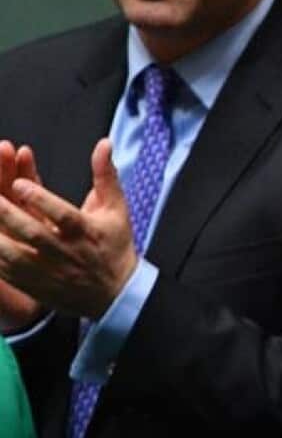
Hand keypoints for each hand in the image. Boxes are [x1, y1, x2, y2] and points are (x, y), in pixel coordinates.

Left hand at [0, 139, 137, 319]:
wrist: (115, 294)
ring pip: (14, 256)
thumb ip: (106, 174)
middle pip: (33, 233)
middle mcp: (66, 253)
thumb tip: (104, 144)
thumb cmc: (114, 246)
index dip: (40, 199)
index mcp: (87, 231)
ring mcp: (48, 272)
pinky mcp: (35, 286)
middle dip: (7, 213)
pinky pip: (7, 273)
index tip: (19, 183)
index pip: (62, 215)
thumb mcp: (116, 208)